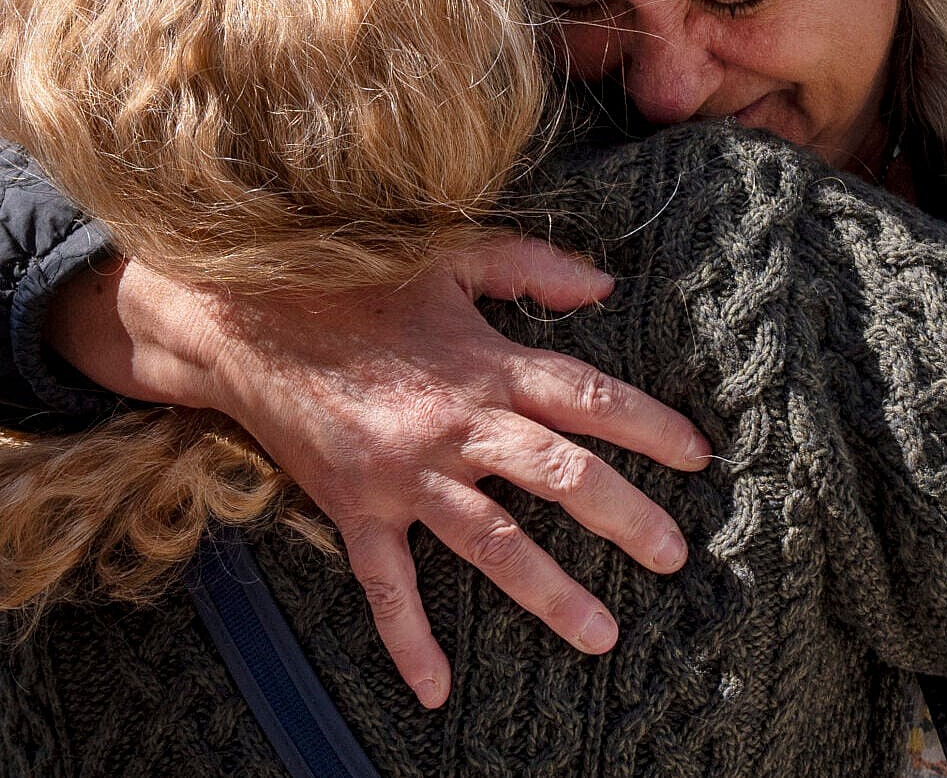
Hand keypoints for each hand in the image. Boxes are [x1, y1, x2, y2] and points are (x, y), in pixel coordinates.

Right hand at [52, 236, 711, 705]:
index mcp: (489, 364)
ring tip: (603, 633)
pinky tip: (436, 690)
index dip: (651, 426)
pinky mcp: (357, 509)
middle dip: (627, 518)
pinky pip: (388, 586)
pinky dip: (410, 640)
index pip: (590, 399)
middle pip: (562, 476)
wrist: (247, 321)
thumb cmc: (356, 285)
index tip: (699, 455)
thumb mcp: (450, 257)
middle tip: (674, 555)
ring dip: (551, 593)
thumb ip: (533, 268)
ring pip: (493, 544)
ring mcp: (407, 474)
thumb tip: (606, 286)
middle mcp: (458, 425)